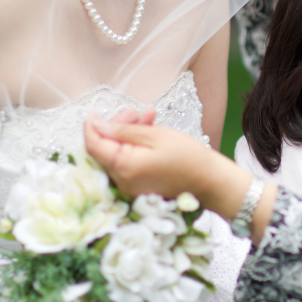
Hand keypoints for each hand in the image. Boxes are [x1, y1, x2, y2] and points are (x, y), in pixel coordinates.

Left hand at [84, 115, 277, 243]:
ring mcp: (129, 188)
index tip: (93, 112)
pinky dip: (134, 148)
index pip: (93, 146)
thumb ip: (123, 130)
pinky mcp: (138, 189)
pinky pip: (127, 164)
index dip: (91, 127)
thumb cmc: (187, 156)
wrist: (210, 181)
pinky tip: (150, 133)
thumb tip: (97, 126)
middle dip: (116, 127)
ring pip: (117, 155)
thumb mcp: (155, 135)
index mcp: (123, 167)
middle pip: (105, 150)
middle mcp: (121, 181)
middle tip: (135, 112)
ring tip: (149, 118)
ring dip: (128, 135)